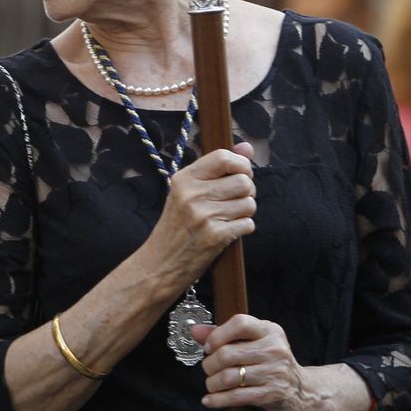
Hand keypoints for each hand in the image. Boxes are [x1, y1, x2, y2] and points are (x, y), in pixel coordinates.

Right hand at [145, 142, 256, 292]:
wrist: (160, 263)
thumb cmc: (177, 225)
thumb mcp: (187, 192)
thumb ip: (218, 168)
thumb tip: (248, 147)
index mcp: (183, 178)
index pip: (224, 157)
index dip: (241, 165)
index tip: (239, 175)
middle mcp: (192, 194)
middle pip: (244, 182)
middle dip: (246, 192)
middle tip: (232, 202)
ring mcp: (203, 215)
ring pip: (249, 203)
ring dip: (245, 212)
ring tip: (228, 218)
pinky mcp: (215, 236)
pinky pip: (248, 224)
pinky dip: (243, 228)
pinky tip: (227, 232)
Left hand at [196, 314, 330, 410]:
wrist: (303, 392)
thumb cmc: (270, 364)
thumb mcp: (253, 343)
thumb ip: (223, 335)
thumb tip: (195, 330)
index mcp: (269, 331)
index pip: (240, 323)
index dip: (218, 335)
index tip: (208, 347)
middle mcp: (274, 350)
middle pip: (227, 354)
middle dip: (209, 364)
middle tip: (209, 369)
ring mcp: (274, 373)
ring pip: (228, 377)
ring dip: (212, 383)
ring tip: (211, 384)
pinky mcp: (272, 395)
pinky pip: (237, 397)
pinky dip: (218, 400)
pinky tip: (209, 400)